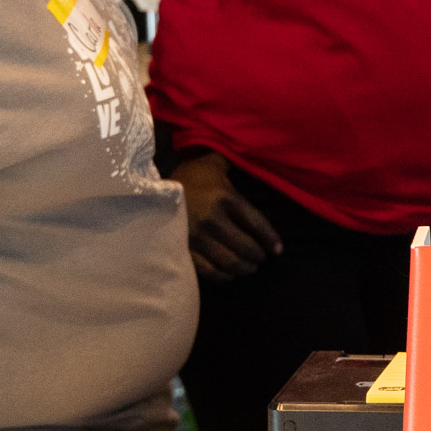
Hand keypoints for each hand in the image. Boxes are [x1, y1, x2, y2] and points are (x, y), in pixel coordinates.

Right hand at [172, 152, 280, 279]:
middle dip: (257, 256)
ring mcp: (197, 237)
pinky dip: (223, 276)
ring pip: (229, 261)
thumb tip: (256, 155)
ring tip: (250, 267)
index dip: (270, 239)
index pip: (256, 223)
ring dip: (244, 268)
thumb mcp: (214, 164)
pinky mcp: (184, 248)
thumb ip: (234, 163)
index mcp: (225, 198)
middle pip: (245, 246)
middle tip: (261, 258)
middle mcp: (213, 219)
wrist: (152, 187)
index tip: (278, 249)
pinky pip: (208, 270)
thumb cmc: (190, 175)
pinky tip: (229, 274)